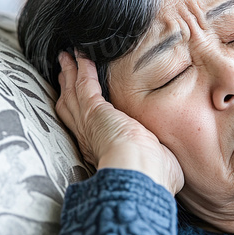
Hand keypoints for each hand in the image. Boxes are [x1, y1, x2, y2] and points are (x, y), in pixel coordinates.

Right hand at [55, 51, 183, 194]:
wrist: (140, 173)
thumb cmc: (152, 177)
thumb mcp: (157, 167)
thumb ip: (160, 162)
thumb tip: (169, 167)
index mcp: (103, 153)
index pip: (87, 129)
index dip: (82, 114)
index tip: (83, 104)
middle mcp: (90, 139)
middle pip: (71, 108)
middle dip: (67, 88)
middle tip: (64, 70)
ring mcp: (90, 124)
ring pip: (74, 94)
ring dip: (70, 73)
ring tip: (67, 58)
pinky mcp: (96, 112)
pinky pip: (85, 86)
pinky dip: (83, 70)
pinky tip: (82, 57)